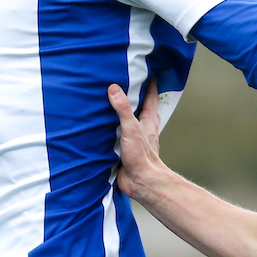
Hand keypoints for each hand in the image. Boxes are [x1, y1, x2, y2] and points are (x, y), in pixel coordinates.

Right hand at [107, 80, 165, 203]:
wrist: (141, 182)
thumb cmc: (141, 157)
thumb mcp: (131, 129)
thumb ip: (123, 109)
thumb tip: (114, 88)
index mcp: (148, 122)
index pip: (151, 99)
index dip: (151, 86)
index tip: (148, 74)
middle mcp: (143, 130)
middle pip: (143, 110)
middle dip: (138, 98)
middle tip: (130, 86)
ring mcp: (134, 141)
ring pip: (131, 123)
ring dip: (125, 115)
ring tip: (114, 104)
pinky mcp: (125, 151)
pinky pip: (119, 137)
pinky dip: (114, 131)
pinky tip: (105, 130)